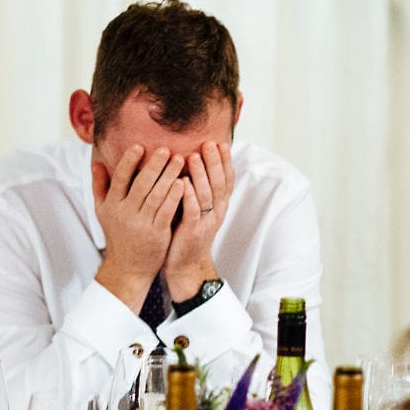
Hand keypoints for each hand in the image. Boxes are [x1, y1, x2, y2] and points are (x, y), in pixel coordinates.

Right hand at [93, 145, 183, 310]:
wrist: (127, 267)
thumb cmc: (117, 234)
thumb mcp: (102, 211)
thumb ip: (100, 185)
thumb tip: (96, 162)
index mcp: (112, 204)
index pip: (120, 178)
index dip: (129, 161)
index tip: (140, 146)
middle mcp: (125, 213)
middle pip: (141, 184)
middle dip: (154, 165)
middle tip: (166, 149)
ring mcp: (141, 223)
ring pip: (156, 195)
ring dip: (168, 176)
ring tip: (180, 160)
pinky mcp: (157, 233)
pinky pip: (167, 211)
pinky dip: (174, 196)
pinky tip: (183, 183)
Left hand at [164, 141, 231, 300]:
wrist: (186, 266)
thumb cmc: (187, 233)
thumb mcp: (197, 208)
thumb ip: (197, 188)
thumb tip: (190, 161)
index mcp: (219, 205)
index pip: (227, 179)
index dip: (225, 161)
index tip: (220, 142)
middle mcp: (217, 211)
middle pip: (220, 182)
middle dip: (215, 161)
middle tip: (209, 143)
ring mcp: (206, 221)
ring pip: (207, 194)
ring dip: (201, 174)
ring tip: (195, 156)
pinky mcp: (193, 231)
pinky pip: (193, 211)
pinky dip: (189, 196)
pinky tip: (183, 182)